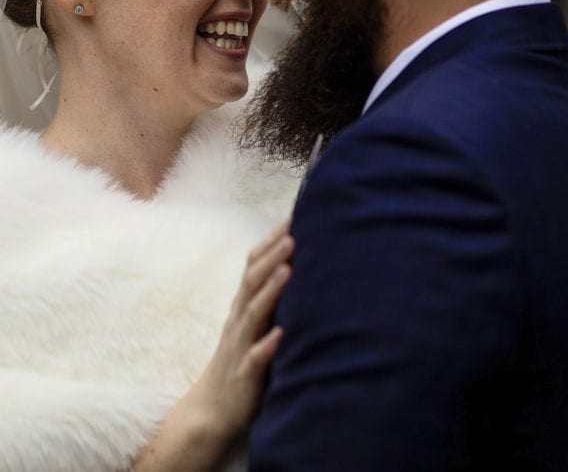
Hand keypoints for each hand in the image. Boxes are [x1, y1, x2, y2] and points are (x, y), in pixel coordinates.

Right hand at [133, 223, 293, 470]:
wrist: (210, 412)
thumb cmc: (239, 363)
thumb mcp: (252, 326)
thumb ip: (268, 299)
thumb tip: (293, 268)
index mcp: (243, 309)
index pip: (253, 269)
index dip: (269, 244)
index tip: (291, 219)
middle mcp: (240, 323)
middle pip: (253, 284)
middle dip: (272, 258)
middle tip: (293, 234)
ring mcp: (240, 347)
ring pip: (254, 315)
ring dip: (271, 291)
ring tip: (288, 270)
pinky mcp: (245, 376)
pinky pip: (255, 359)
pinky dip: (267, 345)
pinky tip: (281, 334)